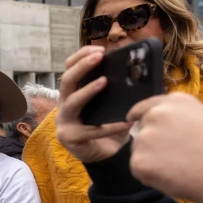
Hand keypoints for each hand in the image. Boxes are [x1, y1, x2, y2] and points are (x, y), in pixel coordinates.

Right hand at [54, 46, 132, 163]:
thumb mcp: (110, 102)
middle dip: (82, 66)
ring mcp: (64, 121)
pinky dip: (110, 126)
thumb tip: (139, 68)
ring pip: (72, 101)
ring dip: (88, 90)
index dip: (81, 56)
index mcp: (72, 92)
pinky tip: (127, 122)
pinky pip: (91, 130)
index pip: (69, 68)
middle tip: (99, 57)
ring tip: (105, 81)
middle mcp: (64, 104)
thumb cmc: (108, 124)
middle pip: (66, 81)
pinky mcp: (70, 137)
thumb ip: (116, 87)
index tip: (99, 48)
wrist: (105, 154)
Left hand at [127, 93, 202, 202]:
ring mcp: (144, 138)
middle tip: (172, 155)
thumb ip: (180, 115)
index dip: (139, 116)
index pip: (144, 107)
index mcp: (173, 102)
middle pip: (141, 130)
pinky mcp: (139, 160)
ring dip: (150, 159)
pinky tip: (171, 176)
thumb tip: (167, 122)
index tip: (133, 121)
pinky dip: (150, 175)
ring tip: (176, 166)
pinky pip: (139, 169)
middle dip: (150, 142)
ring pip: (139, 150)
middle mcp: (155, 115)